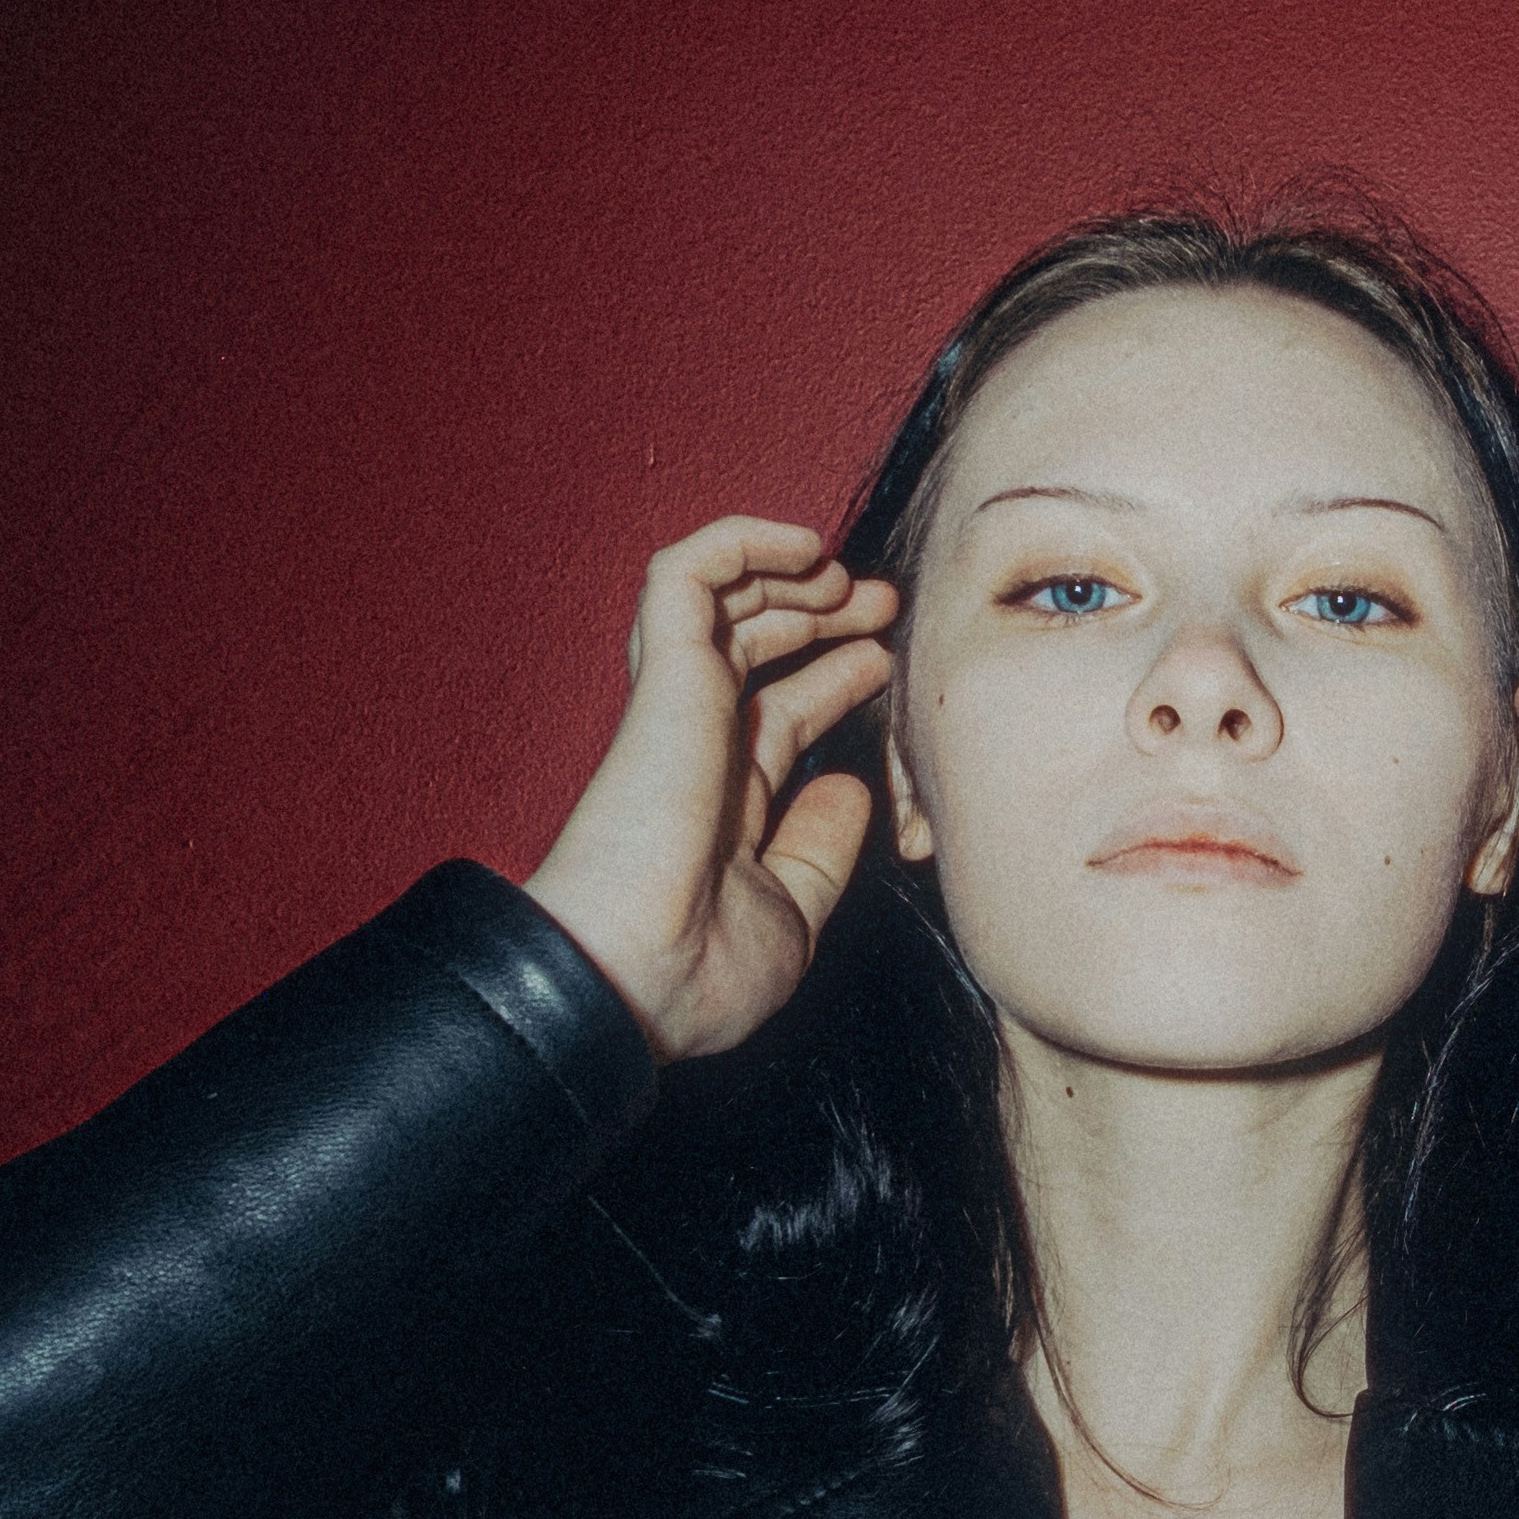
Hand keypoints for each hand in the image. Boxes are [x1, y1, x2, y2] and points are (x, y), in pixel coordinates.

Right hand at [518, 518, 898, 1059]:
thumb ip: (820, 849)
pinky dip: (740, 542)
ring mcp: (676, 706)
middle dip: (822, 616)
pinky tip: (806, 545)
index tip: (886, 662)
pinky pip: (686, 575)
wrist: (631, 977)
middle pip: (754, 648)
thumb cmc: (698, 973)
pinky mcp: (665, 675)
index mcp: (720, 800)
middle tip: (884, 604)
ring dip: (787, 572)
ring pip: (718, 598)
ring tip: (849, 574)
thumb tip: (846, 788)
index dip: (833, 678)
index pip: (778, 713)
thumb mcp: (791, 914)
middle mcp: (695, 745)